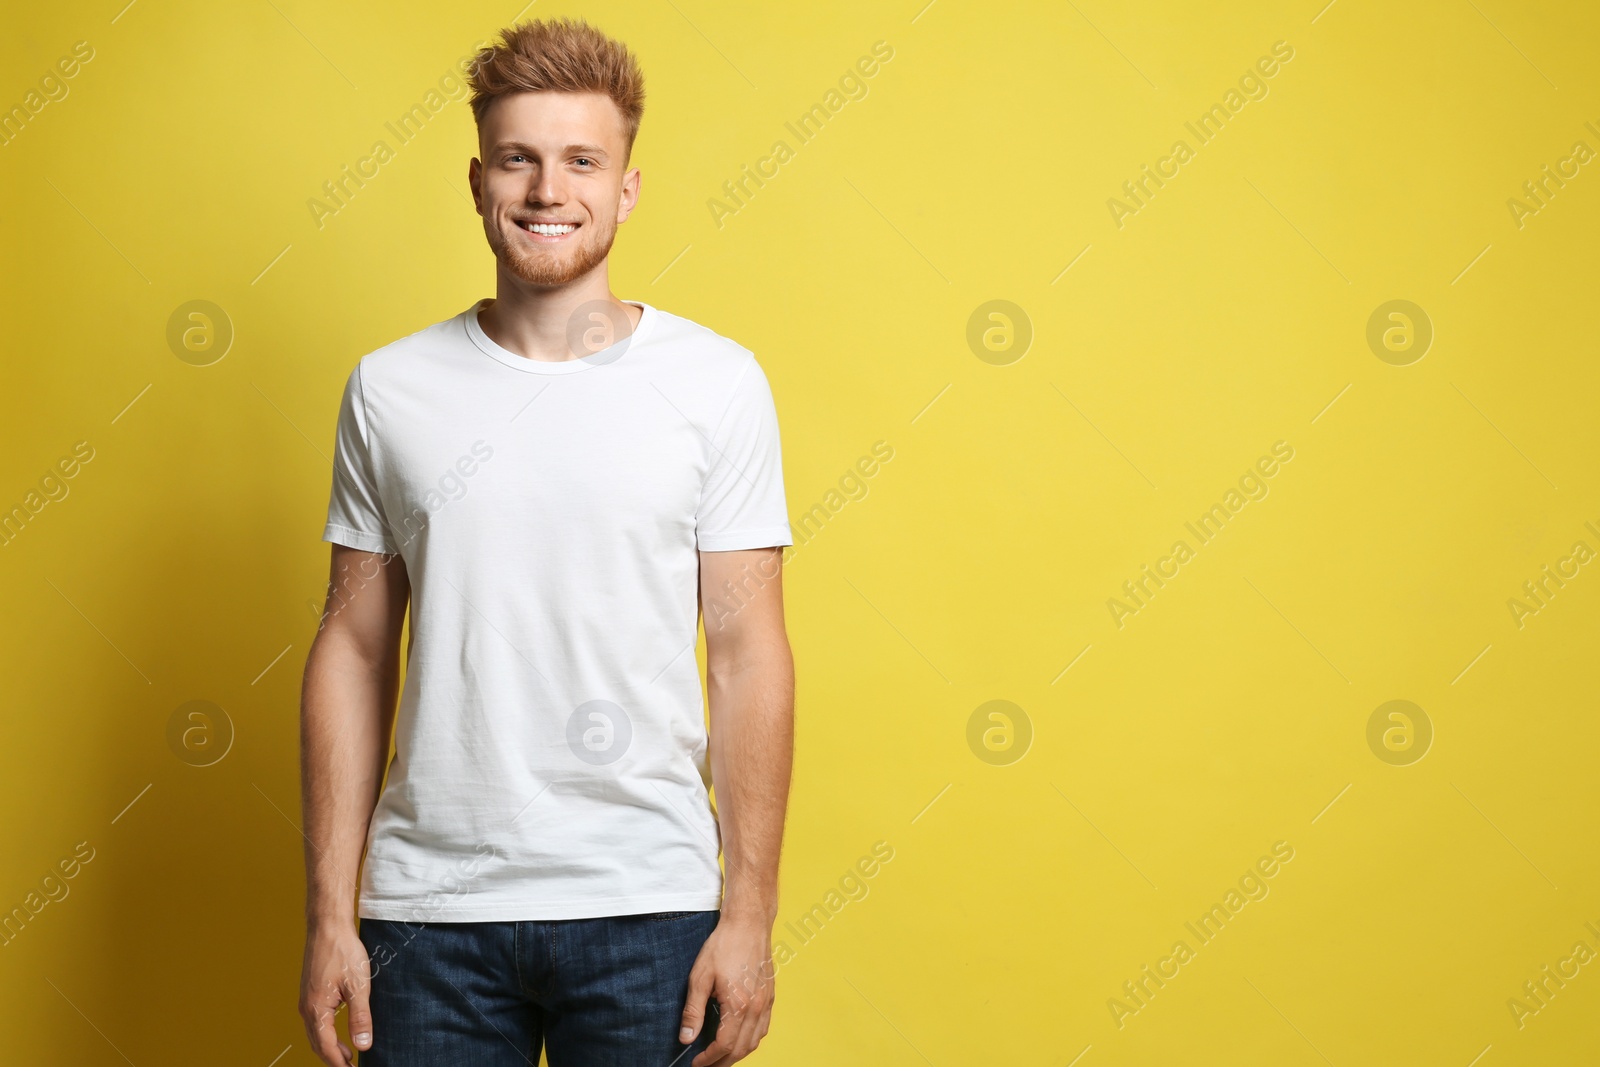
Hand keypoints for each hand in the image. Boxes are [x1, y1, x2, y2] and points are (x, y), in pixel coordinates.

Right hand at [298, 923, 373, 1065]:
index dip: (339, 1063)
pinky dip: (326, 1033)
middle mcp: (306, 1008)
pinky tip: (339, 1032)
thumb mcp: (358, 986)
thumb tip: (362, 1045)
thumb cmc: (343, 952)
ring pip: (315, 1033)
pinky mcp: (310, 992)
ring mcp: (306, 1000)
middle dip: (334, 1059)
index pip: (326, 1047)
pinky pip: (315, 1021)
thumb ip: (360, 1017)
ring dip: (330, 1046)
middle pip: (317, 1044)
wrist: (328, 926)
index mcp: (316, 1010)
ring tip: (348, 1055)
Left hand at [680, 913, 775, 1065]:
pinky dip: (751, 1040)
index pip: (724, 1045)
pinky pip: (763, 1028)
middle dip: (723, 1063)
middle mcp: (756, 1007)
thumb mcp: (700, 977)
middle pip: (741, 1049)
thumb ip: (693, 1011)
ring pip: (755, 1041)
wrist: (749, 923)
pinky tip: (740, 1038)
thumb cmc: (724, 945)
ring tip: (720, 1056)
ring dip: (738, 1054)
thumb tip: (686, 1038)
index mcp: (738, 1005)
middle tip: (706, 1065)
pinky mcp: (770, 995)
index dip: (708, 1059)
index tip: (696, 1063)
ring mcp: (766, 1002)